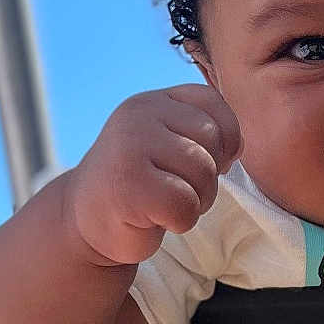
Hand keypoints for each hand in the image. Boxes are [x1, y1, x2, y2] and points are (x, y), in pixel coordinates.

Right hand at [65, 85, 242, 265]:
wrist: (85, 220)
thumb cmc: (139, 185)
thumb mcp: (168, 146)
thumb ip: (202, 134)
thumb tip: (238, 146)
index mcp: (154, 102)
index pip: (213, 105)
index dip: (225, 139)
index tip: (206, 163)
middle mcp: (140, 115)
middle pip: (212, 141)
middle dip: (208, 176)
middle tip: (178, 190)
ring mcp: (131, 146)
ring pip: (203, 173)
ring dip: (196, 201)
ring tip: (166, 204)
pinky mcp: (129, 185)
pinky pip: (185, 205)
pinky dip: (180, 221)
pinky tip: (155, 217)